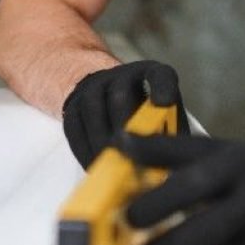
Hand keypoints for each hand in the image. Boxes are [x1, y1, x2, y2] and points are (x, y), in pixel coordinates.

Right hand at [62, 60, 187, 169]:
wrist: (103, 95)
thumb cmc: (146, 115)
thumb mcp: (164, 116)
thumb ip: (169, 137)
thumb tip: (172, 170)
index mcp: (152, 73)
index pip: (160, 75)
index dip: (162, 87)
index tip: (165, 103)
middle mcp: (121, 74)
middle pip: (120, 97)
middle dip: (125, 130)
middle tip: (132, 158)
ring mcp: (93, 87)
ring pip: (94, 111)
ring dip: (102, 143)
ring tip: (112, 170)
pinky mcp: (72, 104)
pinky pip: (74, 126)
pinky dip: (83, 149)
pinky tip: (94, 168)